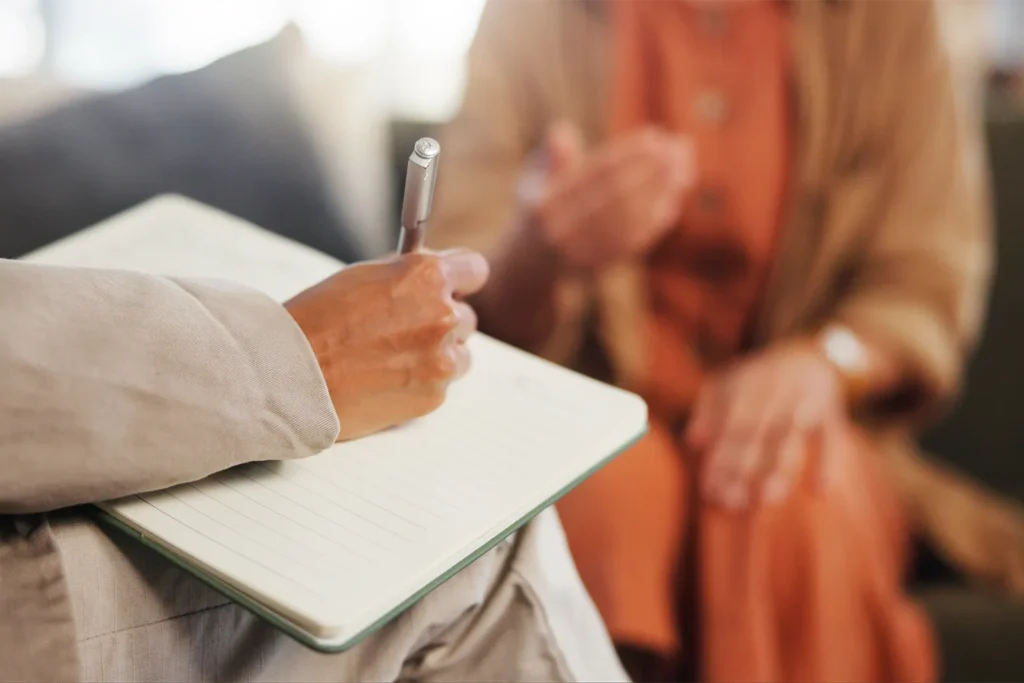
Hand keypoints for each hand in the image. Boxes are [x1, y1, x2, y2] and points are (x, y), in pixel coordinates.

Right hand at [285, 249, 488, 440]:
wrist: (290, 375)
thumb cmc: (316, 321)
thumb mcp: (363, 276)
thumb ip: (406, 276)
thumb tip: (431, 276)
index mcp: (427, 276)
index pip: (475, 270)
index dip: (461, 280)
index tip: (454, 287)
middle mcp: (443, 315)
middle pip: (465, 317)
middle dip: (441, 322)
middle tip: (405, 332)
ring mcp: (442, 359)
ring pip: (459, 355)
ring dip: (436, 356)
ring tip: (391, 360)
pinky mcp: (433, 396)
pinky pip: (439, 386)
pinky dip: (419, 384)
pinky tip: (384, 381)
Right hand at [522, 123, 694, 269]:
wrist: (530, 264)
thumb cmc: (539, 208)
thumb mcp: (534, 181)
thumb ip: (550, 158)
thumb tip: (561, 132)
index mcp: (544, 203)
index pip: (595, 173)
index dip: (628, 153)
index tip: (655, 135)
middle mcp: (560, 232)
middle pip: (618, 195)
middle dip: (654, 169)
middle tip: (682, 148)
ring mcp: (580, 253)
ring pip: (631, 219)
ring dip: (662, 193)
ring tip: (685, 170)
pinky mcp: (598, 269)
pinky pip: (633, 243)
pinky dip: (656, 220)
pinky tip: (673, 200)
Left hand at [685, 341, 844, 508]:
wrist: (808, 352)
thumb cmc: (757, 377)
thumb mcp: (727, 381)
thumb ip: (707, 409)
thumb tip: (692, 442)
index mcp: (746, 386)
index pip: (730, 427)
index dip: (720, 458)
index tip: (710, 490)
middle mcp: (774, 393)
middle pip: (756, 436)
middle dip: (742, 469)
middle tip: (730, 502)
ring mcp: (804, 402)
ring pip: (790, 439)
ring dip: (779, 468)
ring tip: (766, 499)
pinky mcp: (832, 412)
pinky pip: (830, 438)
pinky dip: (827, 462)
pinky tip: (819, 491)